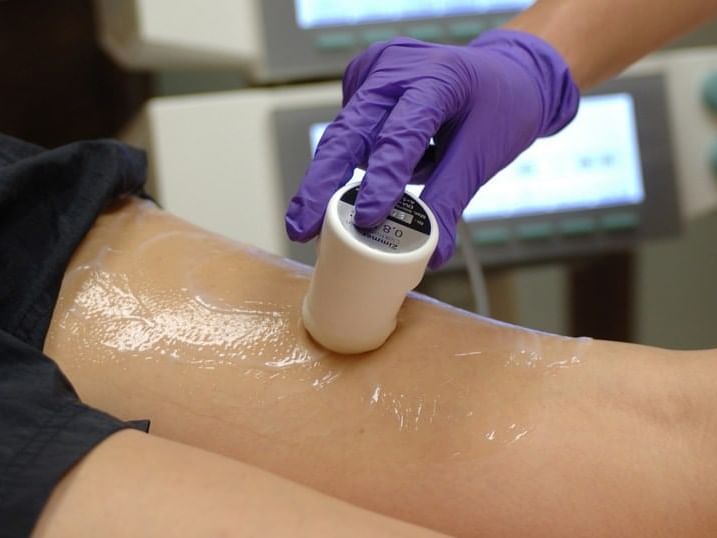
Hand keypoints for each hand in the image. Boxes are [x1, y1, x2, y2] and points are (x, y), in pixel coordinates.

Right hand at [285, 29, 578, 267]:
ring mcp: (376, 72)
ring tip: (312, 223)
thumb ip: (450, 201)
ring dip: (329, 180)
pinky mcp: (365, 85)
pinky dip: (349, 163)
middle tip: (302, 228)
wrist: (504, 75)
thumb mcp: (482, 154)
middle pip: (350, 131)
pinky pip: (351, 130)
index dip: (382, 178)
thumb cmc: (499, 108)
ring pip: (343, 134)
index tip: (367, 219)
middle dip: (322, 183)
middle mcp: (397, 69)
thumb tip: (433, 254)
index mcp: (437, 78)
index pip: (402, 132)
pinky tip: (353, 185)